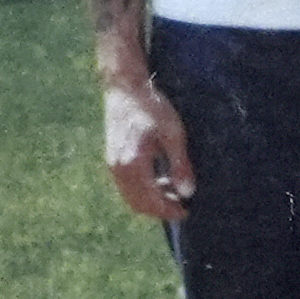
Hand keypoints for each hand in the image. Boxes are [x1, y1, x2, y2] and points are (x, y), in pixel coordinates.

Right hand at [101, 77, 196, 222]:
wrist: (125, 88)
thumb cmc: (152, 106)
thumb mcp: (173, 134)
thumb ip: (180, 165)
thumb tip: (188, 192)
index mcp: (134, 163)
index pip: (152, 201)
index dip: (169, 210)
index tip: (186, 210)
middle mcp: (119, 168)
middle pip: (139, 204)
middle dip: (160, 209)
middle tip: (181, 205)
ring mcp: (112, 164)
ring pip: (130, 197)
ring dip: (151, 200)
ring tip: (172, 190)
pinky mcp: (111, 159)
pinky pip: (125, 186)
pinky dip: (141, 190)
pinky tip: (158, 179)